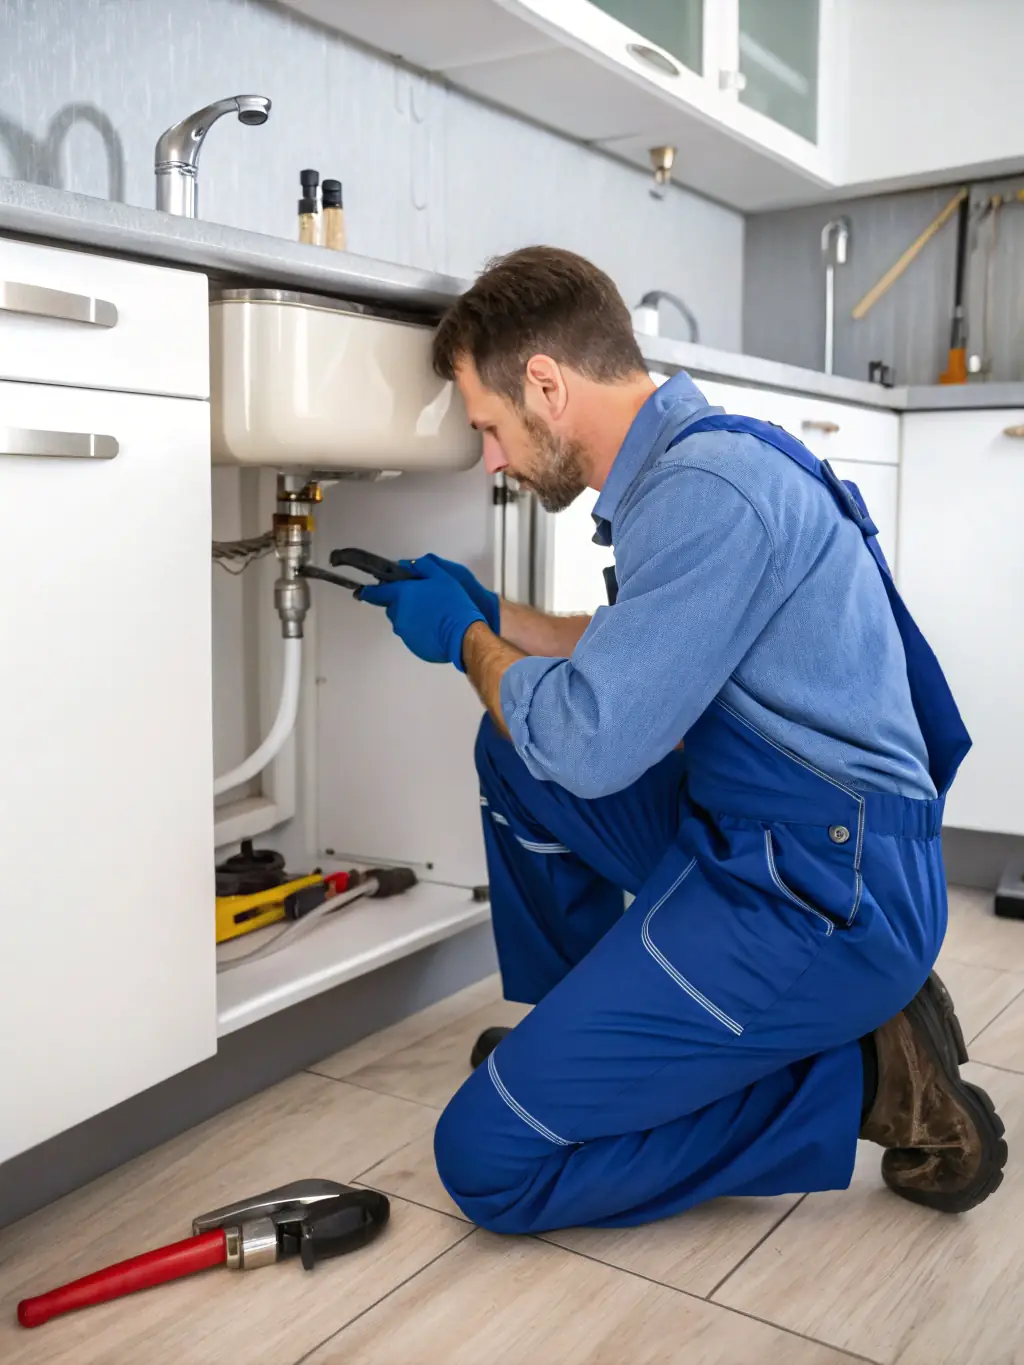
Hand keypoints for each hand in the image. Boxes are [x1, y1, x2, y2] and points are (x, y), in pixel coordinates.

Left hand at [360, 556, 485, 669]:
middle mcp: (398, 614)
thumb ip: (423, 567)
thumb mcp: (442, 576)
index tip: (362, 592)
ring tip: (431, 616)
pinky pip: (411, 635)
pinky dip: (419, 631)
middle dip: (401, 603)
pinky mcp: (412, 646)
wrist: (463, 634)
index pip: (375, 593)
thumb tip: (407, 564)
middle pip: (392, 607)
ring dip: (411, 617)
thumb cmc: (453, 603)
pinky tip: (434, 629)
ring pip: (402, 621)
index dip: (368, 592)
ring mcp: (404, 632)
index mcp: (402, 595)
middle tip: (421, 601)